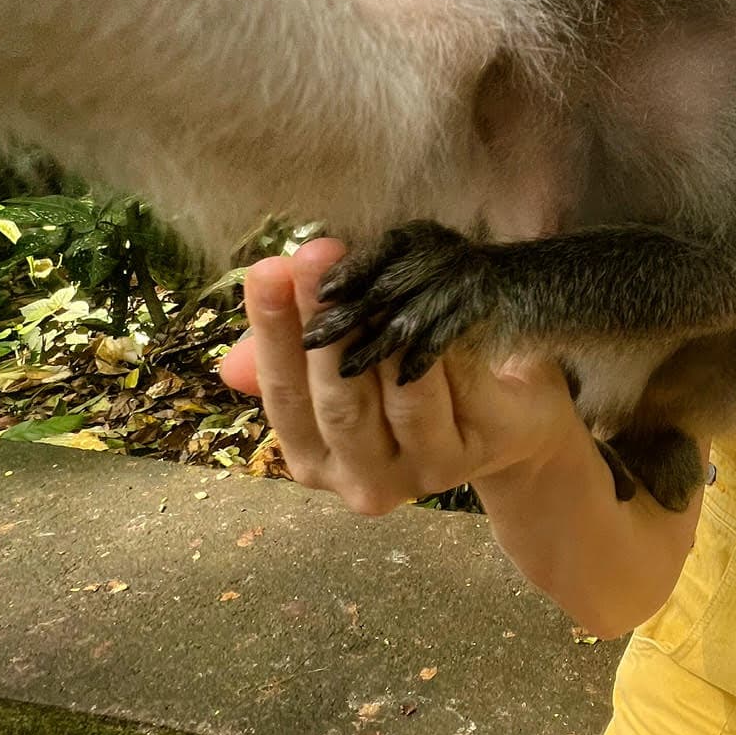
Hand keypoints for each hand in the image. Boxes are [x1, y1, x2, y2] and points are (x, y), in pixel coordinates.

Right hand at [219, 239, 577, 515]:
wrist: (505, 416)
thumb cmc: (410, 383)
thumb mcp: (347, 372)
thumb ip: (298, 361)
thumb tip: (230, 365)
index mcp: (317, 460)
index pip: (284, 395)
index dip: (274, 331)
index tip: (267, 269)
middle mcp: (364, 481)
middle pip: (336, 402)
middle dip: (323, 322)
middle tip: (314, 253)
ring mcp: (425, 472)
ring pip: (401, 397)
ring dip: (386, 330)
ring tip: (372, 274)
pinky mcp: (479, 450)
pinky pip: (458, 384)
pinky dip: (445, 340)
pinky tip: (436, 295)